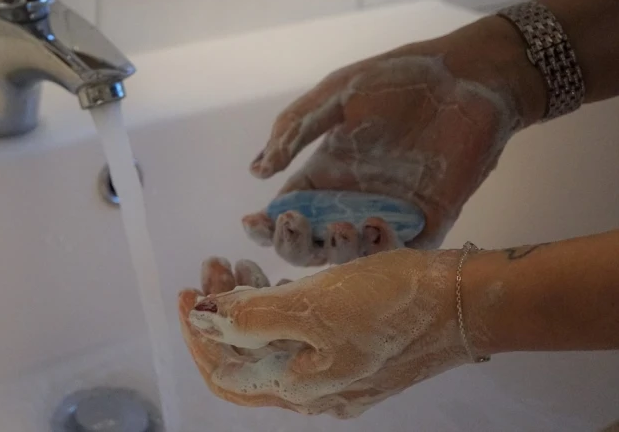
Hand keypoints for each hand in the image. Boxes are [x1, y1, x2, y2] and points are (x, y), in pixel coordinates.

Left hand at [178, 251, 470, 418]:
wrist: (467, 300)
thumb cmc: (393, 304)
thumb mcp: (314, 307)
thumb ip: (252, 318)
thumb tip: (204, 322)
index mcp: (302, 388)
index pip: (226, 375)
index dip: (198, 337)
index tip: (187, 293)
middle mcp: (317, 389)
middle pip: (248, 357)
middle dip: (222, 312)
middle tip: (215, 267)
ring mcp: (339, 371)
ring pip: (274, 342)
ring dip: (249, 304)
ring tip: (238, 265)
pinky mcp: (356, 349)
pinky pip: (302, 333)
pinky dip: (281, 305)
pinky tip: (276, 275)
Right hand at [243, 17, 537, 265]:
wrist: (467, 76)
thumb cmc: (399, 79)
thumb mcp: (336, 94)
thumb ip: (295, 130)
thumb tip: (257, 171)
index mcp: (324, 175)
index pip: (286, 213)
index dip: (265, 226)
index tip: (255, 221)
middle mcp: (351, 202)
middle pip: (311, 244)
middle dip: (294, 245)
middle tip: (294, 226)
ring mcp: (388, 215)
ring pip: (350, 257)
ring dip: (337, 250)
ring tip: (341, 227)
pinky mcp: (428, 222)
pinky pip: (401, 253)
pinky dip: (384, 249)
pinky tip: (375, 226)